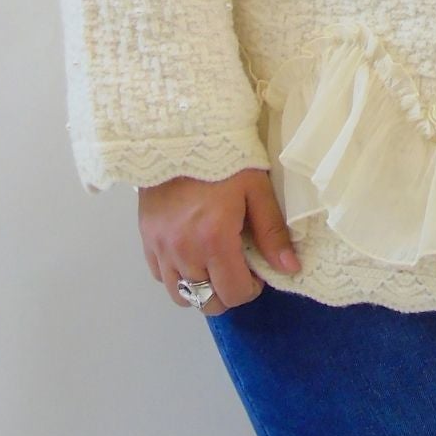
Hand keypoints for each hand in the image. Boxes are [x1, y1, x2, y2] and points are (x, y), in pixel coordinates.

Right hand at [139, 168, 300, 314]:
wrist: (179, 134)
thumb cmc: (224, 158)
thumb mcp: (256, 190)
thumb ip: (272, 232)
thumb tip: (290, 269)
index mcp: (214, 240)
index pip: (234, 293)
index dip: (251, 289)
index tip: (257, 271)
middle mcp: (183, 251)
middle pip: (206, 302)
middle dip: (227, 293)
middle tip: (238, 269)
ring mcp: (160, 248)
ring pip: (180, 295)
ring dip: (201, 288)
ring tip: (214, 263)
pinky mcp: (146, 239)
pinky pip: (160, 276)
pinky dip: (177, 275)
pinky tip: (192, 253)